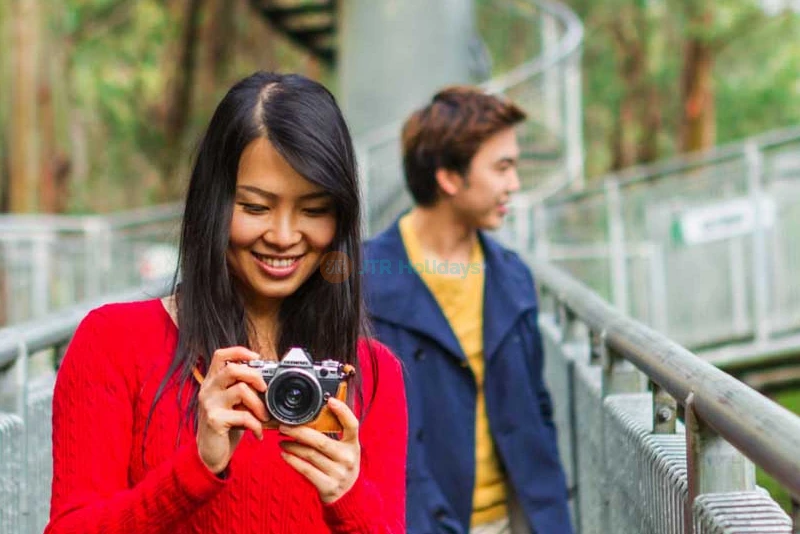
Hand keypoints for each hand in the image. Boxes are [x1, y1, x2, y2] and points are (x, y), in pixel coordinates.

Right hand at [196, 347, 269, 473]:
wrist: (210, 453)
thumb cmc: (225, 425)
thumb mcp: (233, 403)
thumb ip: (243, 388)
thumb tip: (267, 380)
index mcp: (212, 381)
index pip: (221, 355)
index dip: (239, 351)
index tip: (257, 357)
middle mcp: (208, 389)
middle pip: (233, 368)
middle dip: (255, 376)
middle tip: (264, 389)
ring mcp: (209, 404)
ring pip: (241, 390)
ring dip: (259, 404)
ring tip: (264, 416)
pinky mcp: (214, 420)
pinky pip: (243, 416)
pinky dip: (256, 425)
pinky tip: (258, 433)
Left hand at [278, 397, 359, 502]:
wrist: (348, 496)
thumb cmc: (341, 465)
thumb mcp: (345, 449)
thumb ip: (334, 434)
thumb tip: (312, 414)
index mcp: (353, 445)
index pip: (352, 425)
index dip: (343, 412)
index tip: (330, 400)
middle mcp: (348, 458)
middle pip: (320, 441)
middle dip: (299, 432)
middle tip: (284, 426)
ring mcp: (338, 473)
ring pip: (310, 455)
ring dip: (292, 446)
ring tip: (282, 440)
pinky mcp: (328, 486)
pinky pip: (306, 470)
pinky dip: (293, 461)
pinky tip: (284, 455)